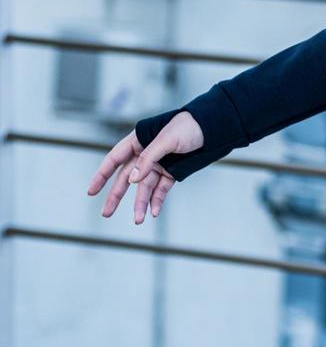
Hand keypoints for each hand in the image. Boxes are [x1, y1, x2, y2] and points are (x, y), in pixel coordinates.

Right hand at [85, 111, 203, 223]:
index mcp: (138, 141)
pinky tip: (154, 212)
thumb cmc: (189, 127)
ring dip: (140, 203)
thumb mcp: (167, 140)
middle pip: (126, 178)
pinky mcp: (172, 172)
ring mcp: (158, 164)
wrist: (214, 127)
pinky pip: (161, 189)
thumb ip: (149, 158)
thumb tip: (133, 179)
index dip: (101, 175)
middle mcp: (146, 154)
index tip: (91, 191)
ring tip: (138, 220)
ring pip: (144, 187)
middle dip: (116, 195)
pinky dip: (157, 200)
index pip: (114, 159)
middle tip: (106, 213)